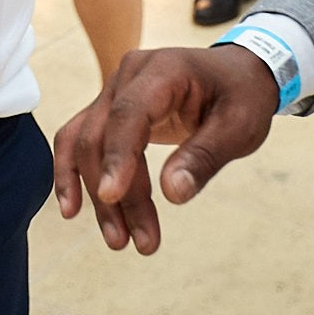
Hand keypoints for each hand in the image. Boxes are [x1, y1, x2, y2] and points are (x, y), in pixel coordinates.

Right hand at [53, 45, 279, 253]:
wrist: (237, 73)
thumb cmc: (241, 95)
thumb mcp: (240, 126)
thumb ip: (205, 156)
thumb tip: (172, 194)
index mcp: (163, 71)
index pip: (128, 114)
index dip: (118, 156)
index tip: (110, 196)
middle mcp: (128, 75)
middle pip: (103, 136)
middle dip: (114, 194)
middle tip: (138, 243)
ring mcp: (114, 89)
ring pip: (87, 143)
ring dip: (94, 193)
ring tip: (118, 239)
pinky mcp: (110, 108)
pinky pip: (80, 139)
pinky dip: (73, 172)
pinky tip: (72, 207)